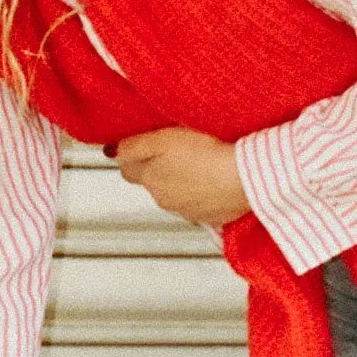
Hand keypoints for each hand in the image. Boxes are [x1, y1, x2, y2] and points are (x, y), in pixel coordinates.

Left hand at [113, 129, 249, 227]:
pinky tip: (214, 179)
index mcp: (150, 180)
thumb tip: (111, 152)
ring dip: (182, 181)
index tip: (144, 145)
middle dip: (158, 169)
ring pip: (176, 194)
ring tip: (200, 163)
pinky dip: (203, 193)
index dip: (134, 155)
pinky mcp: (212, 217)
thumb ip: (133, 146)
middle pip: (152, 183)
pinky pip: (201, 204)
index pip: (127, 170)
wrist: (245, 178)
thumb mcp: (163, 139)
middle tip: (177, 150)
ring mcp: (188, 212)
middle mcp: (165, 200)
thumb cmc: (206, 154)